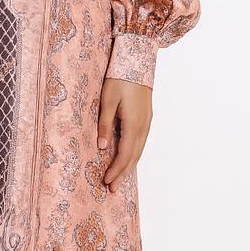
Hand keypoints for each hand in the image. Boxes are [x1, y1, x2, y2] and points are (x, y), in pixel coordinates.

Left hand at [97, 77, 151, 192]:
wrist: (137, 61)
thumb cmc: (119, 79)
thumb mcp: (107, 100)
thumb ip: (105, 124)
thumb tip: (103, 147)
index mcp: (134, 124)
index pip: (125, 154)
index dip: (116, 170)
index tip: (106, 181)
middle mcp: (143, 127)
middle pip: (134, 157)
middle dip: (122, 174)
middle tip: (112, 189)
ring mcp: (147, 123)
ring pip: (138, 151)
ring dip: (128, 166)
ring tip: (118, 179)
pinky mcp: (146, 118)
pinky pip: (140, 143)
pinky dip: (133, 155)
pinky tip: (127, 159)